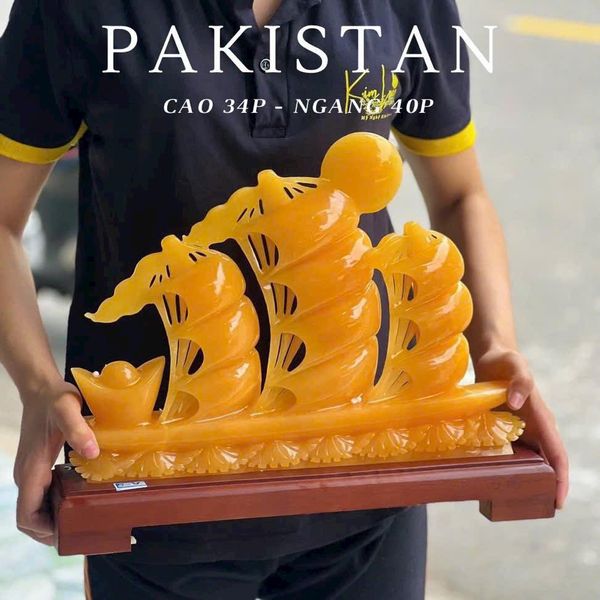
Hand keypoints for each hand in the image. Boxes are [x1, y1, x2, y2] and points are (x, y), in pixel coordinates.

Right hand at [13, 380, 98, 544]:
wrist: (41, 389)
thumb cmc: (54, 399)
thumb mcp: (68, 410)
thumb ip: (78, 430)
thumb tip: (93, 452)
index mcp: (31, 470)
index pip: (27, 516)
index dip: (44, 531)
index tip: (68, 533)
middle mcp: (26, 475)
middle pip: (31, 518)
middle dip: (52, 530)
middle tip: (83, 530)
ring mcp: (30, 472)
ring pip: (35, 508)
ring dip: (53, 519)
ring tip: (82, 519)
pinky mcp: (37, 466)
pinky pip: (41, 495)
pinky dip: (55, 504)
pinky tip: (76, 498)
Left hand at [474, 347, 568, 508]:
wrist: (491, 355)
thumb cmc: (505, 361)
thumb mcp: (515, 366)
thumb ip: (520, 382)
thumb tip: (518, 403)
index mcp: (542, 418)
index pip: (557, 454)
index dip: (561, 479)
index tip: (558, 502)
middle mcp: (535, 427)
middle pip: (545, 463)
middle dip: (544, 487)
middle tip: (532, 510)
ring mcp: (520, 429)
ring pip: (527, 460)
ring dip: (524, 478)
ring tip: (512, 501)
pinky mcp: (505, 427)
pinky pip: (509, 450)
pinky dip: (505, 465)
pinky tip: (492, 476)